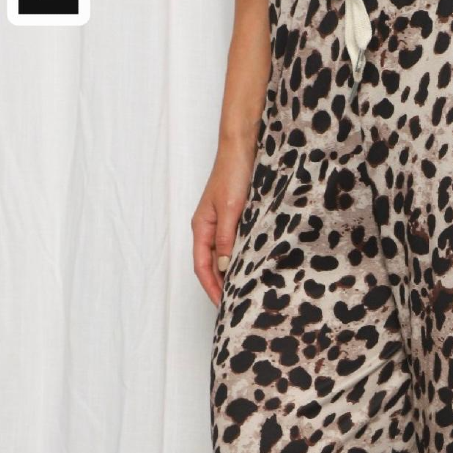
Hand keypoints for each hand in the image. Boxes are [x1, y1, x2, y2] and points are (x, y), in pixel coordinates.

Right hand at [192, 143, 253, 307]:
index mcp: (202, 227)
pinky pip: (234, 244)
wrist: (242, 146)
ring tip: (242, 292)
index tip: (222, 306)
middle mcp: (209, 227)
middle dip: (220, 286)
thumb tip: (223, 267)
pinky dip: (240, 258)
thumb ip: (227, 238)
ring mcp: (221, 222)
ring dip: (230, 274)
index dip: (211, 288)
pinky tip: (251, 266)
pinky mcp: (235, 217)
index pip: (202, 266)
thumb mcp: (231, 209)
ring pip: (223, 256)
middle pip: (210, 265)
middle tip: (234, 305)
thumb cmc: (232, 172)